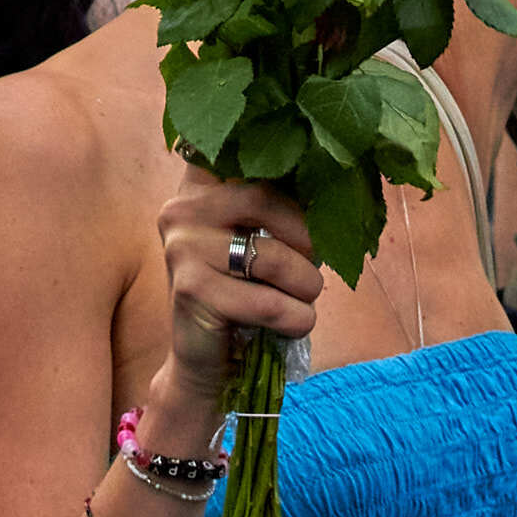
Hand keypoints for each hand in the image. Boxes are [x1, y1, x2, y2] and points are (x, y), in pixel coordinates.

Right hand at [154, 165, 320, 419]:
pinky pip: (269, 302)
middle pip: (266, 198)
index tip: (312, 188)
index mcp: (198, 187)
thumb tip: (335, 179)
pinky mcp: (192, 291)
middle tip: (316, 261)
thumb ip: (278, 205)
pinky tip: (291, 325)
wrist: (205, 364)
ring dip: (307, 285)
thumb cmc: (244, 294)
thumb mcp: (257, 240)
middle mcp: (181, 208)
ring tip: (303, 299)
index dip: (284, 166)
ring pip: (273, 256)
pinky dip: (296, 319)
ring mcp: (182, 248)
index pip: (240, 152)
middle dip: (306, 235)